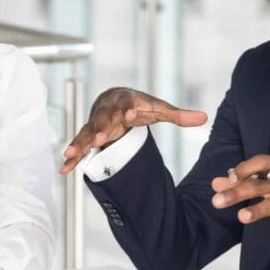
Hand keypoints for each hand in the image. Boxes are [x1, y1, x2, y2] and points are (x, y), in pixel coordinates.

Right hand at [59, 87, 206, 172]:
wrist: (115, 99)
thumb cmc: (139, 105)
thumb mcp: (159, 109)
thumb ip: (179, 115)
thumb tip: (205, 118)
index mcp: (125, 102)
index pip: (127, 105)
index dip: (127, 110)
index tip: (129, 116)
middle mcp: (108, 111)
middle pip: (102, 119)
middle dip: (99, 128)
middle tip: (98, 138)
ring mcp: (96, 124)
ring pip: (86, 133)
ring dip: (79, 143)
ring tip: (70, 154)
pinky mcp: (89, 135)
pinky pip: (79, 146)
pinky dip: (72, 158)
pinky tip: (64, 169)